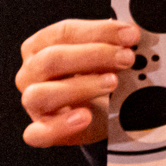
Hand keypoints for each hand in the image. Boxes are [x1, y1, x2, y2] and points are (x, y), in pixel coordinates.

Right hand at [16, 19, 139, 146]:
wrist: (96, 114)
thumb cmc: (95, 77)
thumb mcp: (104, 57)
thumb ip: (115, 43)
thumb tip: (134, 32)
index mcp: (41, 46)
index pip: (64, 33)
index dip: (99, 32)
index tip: (130, 35)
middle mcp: (31, 72)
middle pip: (52, 59)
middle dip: (94, 56)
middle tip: (127, 58)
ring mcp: (32, 103)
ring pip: (42, 94)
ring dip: (80, 87)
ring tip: (112, 83)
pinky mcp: (41, 131)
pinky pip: (39, 133)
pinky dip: (61, 126)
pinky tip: (85, 117)